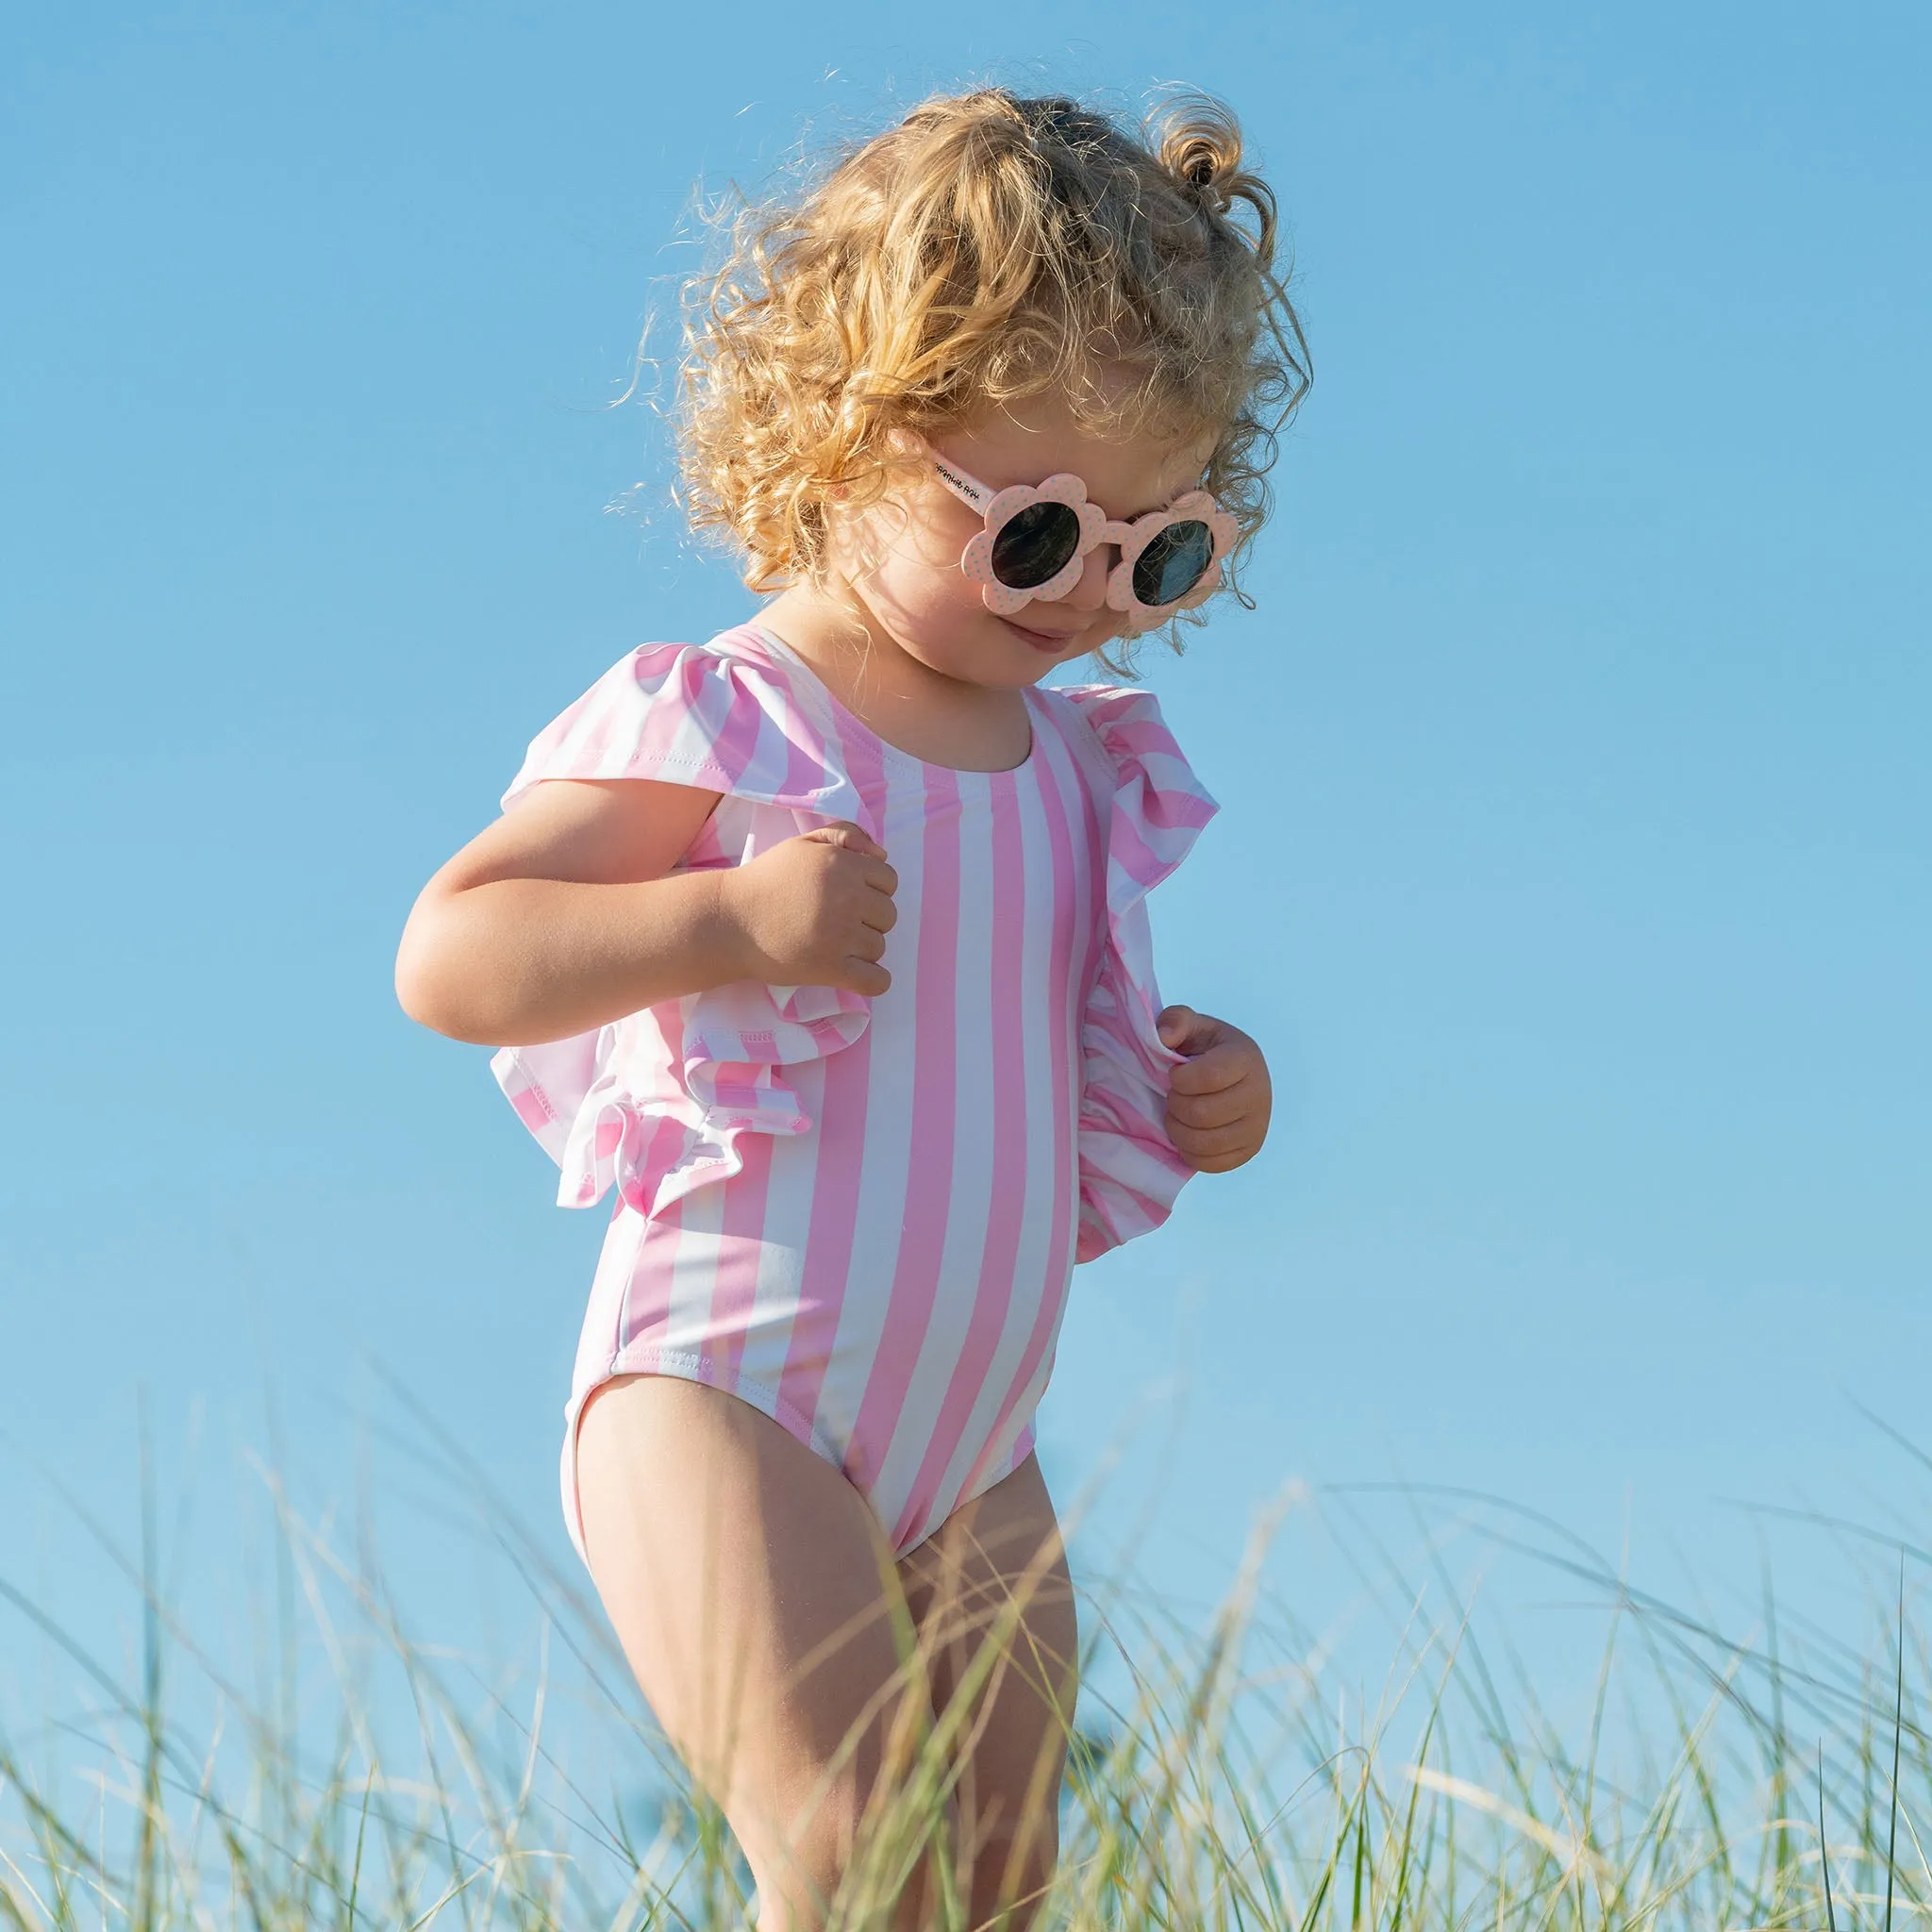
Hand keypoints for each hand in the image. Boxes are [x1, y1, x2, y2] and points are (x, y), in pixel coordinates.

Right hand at [721, 822, 897, 995]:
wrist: (730, 921)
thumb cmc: (767, 880)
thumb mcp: (802, 844)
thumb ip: (844, 835)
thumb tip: (882, 855)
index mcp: (843, 866)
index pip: (889, 881)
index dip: (873, 889)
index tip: (850, 897)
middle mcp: (847, 899)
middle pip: (888, 915)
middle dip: (869, 918)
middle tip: (839, 921)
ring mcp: (840, 936)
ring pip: (880, 946)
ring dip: (863, 947)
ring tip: (833, 943)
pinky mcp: (830, 969)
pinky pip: (875, 981)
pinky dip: (874, 980)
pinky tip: (857, 972)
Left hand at [1156, 1005, 1270, 1172]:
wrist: (1230, 1076)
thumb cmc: (1204, 1050)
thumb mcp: (1191, 1026)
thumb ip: (1175, 1020)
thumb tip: (1164, 1036)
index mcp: (1246, 1058)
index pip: (1209, 1076)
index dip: (1181, 1079)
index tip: (1175, 1073)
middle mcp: (1260, 1095)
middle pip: (1203, 1113)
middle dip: (1176, 1104)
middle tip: (1174, 1096)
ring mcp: (1257, 1127)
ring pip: (1204, 1142)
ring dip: (1178, 1129)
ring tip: (1177, 1114)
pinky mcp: (1248, 1152)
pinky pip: (1209, 1164)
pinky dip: (1188, 1151)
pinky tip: (1188, 1132)